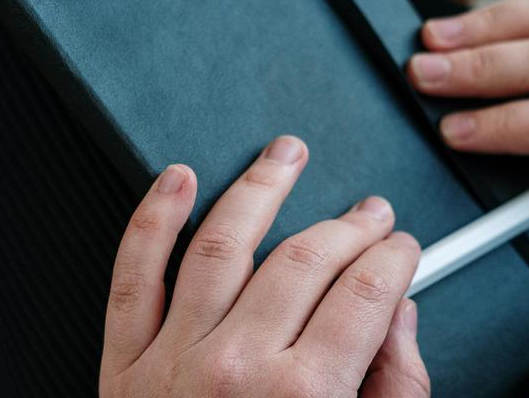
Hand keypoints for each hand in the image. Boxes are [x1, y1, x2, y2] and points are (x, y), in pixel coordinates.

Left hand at [99, 136, 429, 396]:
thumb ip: (394, 388)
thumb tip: (398, 317)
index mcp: (303, 395)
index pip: (365, 292)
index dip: (396, 257)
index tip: (403, 247)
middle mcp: (236, 368)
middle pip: (308, 260)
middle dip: (352, 226)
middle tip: (370, 213)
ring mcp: (174, 358)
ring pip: (224, 243)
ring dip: (261, 188)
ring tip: (285, 155)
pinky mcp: (125, 362)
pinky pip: (133, 275)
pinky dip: (153, 220)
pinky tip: (178, 181)